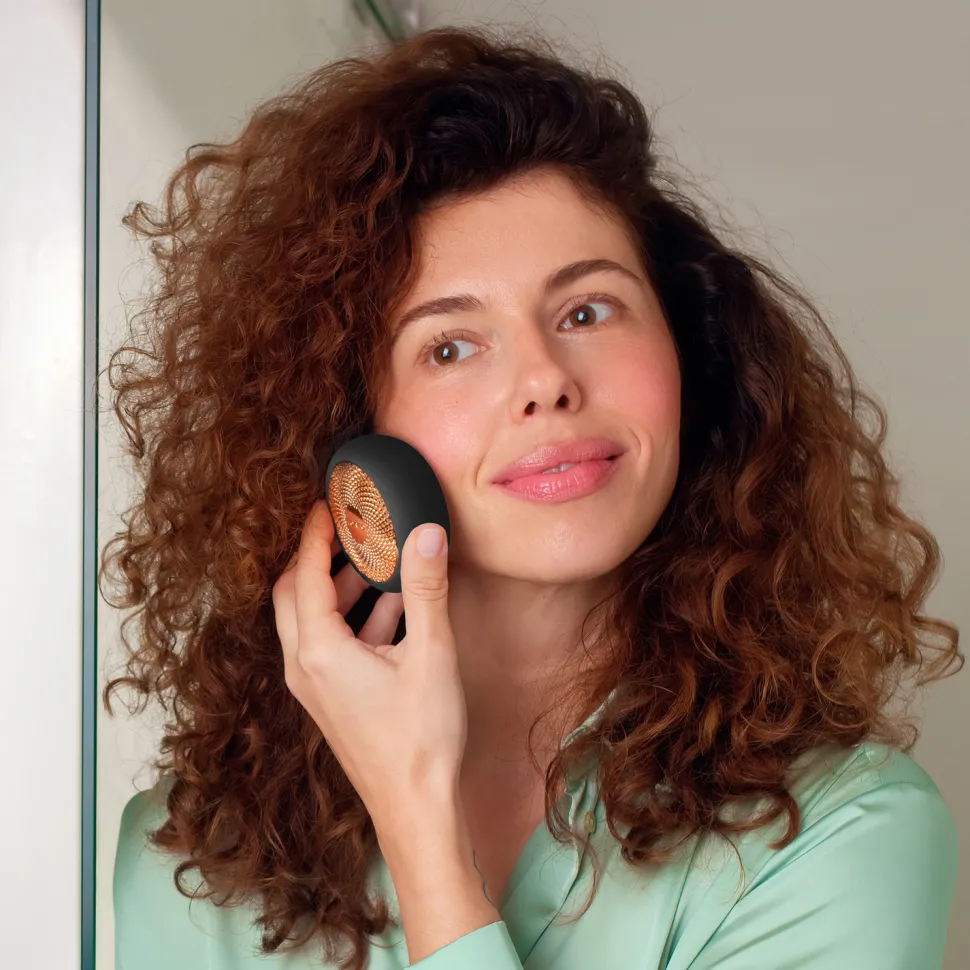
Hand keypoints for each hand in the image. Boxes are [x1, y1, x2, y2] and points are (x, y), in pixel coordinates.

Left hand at [273, 500, 466, 831]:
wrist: (415, 810)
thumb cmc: (421, 740)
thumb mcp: (431, 655)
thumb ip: (428, 589)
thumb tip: (427, 533)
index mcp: (318, 651)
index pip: (306, 573)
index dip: (315, 534)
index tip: (327, 502)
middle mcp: (304, 667)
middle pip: (294, 593)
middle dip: (318, 556)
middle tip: (346, 526)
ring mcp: (314, 687)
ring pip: (311, 620)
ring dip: (339, 587)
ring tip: (377, 561)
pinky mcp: (331, 701)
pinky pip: (329, 645)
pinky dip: (353, 618)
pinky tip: (394, 608)